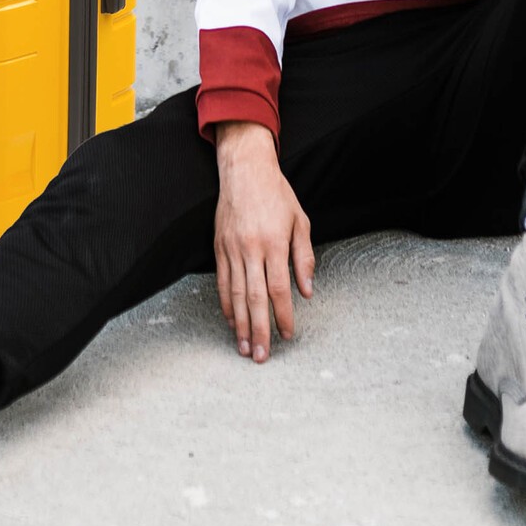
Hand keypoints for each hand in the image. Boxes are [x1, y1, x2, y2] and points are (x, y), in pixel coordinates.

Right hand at [213, 122, 314, 362]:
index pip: (279, 289)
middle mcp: (251, 248)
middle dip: (259, 330)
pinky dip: (225, 302)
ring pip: (235, 293)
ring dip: (240, 323)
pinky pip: (222, 280)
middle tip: (260, 356)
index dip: (283, 315)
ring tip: (243, 346)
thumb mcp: (300, 221)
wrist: (245, 169)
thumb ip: (304, 257)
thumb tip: (306, 290)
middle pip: (255, 298)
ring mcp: (232, 248)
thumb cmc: (277, 193)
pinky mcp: (219, 245)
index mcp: (274, 243)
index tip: (288, 334)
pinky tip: (229, 318)